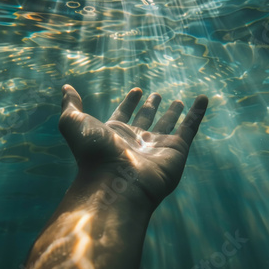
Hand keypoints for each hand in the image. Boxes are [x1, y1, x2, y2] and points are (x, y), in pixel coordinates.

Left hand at [58, 84, 207, 208]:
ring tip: (176, 100)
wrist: (116, 181)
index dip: (129, 102)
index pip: (124, 114)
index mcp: (114, 133)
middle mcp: (136, 140)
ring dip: (173, 112)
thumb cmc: (93, 153)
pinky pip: (190, 128)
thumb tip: (66, 87)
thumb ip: (70, 105)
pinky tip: (202, 99)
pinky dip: (197, 114)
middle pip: (146, 120)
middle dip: (150, 107)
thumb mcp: (74, 123)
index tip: (136, 89)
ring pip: (168, 125)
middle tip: (156, 95)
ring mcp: (157, 146)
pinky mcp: (176, 150)